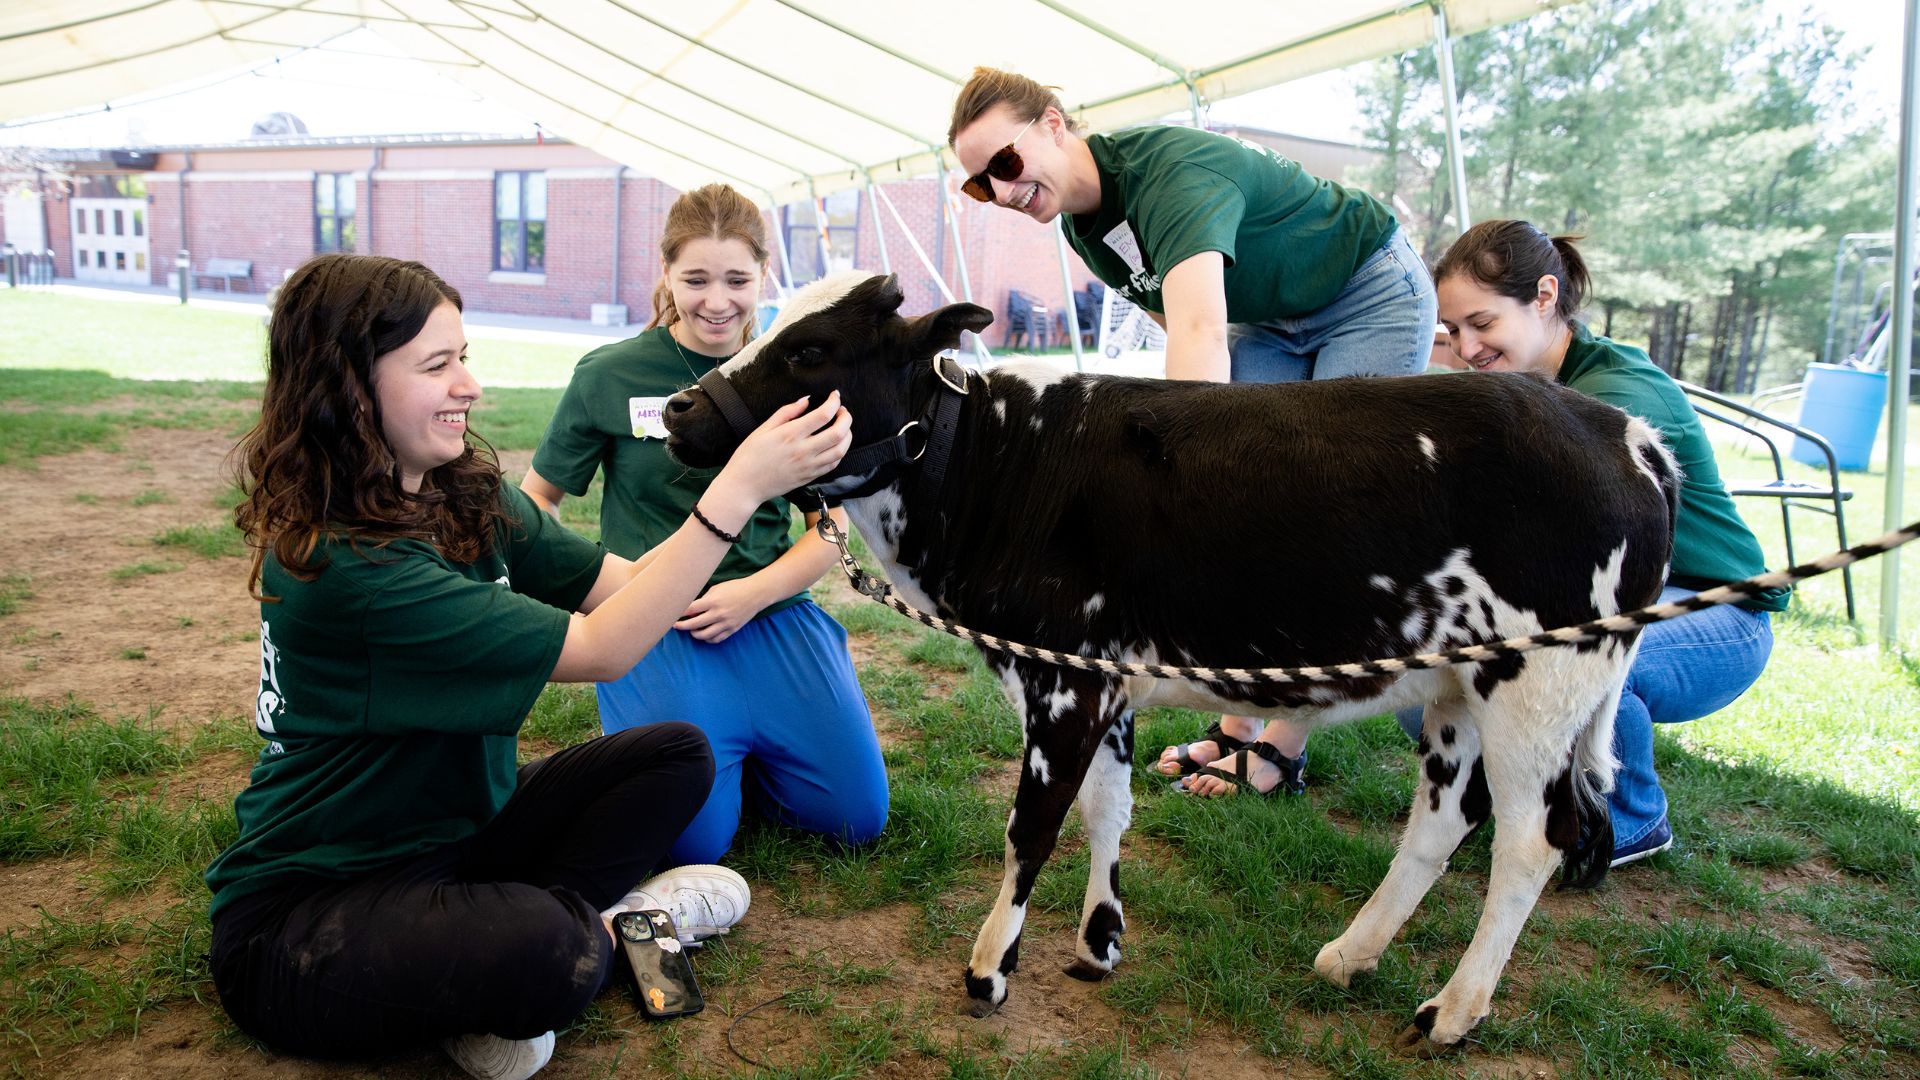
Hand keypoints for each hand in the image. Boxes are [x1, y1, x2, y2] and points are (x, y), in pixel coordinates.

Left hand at [673, 578, 768, 642]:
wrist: (756, 594)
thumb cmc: (735, 588)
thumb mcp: (717, 588)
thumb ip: (704, 599)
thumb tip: (691, 608)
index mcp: (713, 601)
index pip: (690, 610)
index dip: (679, 613)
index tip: (672, 614)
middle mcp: (719, 614)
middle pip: (694, 624)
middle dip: (682, 626)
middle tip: (675, 625)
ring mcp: (726, 623)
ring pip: (704, 635)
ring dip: (694, 634)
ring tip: (691, 630)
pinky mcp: (732, 629)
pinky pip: (716, 639)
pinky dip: (707, 639)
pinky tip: (704, 635)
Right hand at [721, 392, 852, 504]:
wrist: (744, 485)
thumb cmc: (749, 456)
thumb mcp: (763, 428)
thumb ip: (787, 412)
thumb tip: (805, 400)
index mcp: (790, 434)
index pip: (823, 415)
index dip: (834, 402)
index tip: (835, 396)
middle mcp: (803, 450)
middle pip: (838, 432)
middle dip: (846, 417)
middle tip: (842, 411)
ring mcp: (808, 466)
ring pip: (840, 450)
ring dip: (848, 435)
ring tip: (843, 427)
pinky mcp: (810, 477)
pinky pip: (833, 464)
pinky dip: (840, 452)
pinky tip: (836, 444)